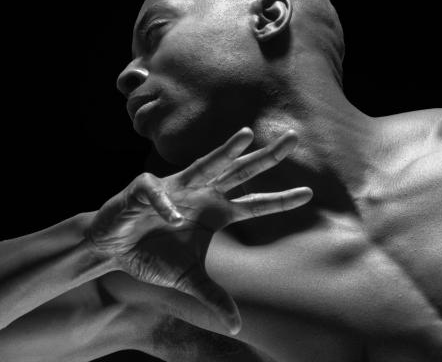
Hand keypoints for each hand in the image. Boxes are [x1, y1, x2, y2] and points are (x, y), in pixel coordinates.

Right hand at [86, 127, 311, 333]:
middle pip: (241, 171)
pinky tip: (171, 217)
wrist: (112, 248)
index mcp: (217, 211)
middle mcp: (203, 193)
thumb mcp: (188, 278)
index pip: (256, 204)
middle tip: (294, 137)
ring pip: (206, 163)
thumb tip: (237, 326)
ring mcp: (177, 188)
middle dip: (266, 156)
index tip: (309, 194)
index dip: (281, 200)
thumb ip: (213, 296)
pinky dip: (165, 202)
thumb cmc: (154, 254)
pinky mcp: (144, 188)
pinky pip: (158, 190)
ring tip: (246, 135)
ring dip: (225, 150)